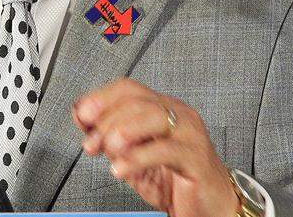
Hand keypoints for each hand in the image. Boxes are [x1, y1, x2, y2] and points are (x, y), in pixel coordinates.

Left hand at [72, 78, 237, 216]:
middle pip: (136, 100)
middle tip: (92, 143)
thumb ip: (109, 135)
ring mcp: (189, 134)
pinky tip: (122, 168)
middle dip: (106, 120)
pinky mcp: (197, 158)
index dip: (100, 98)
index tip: (81, 115)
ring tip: (109, 151)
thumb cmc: (175, 180)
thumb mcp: (132, 154)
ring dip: (121, 132)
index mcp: (163, 108)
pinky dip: (137, 158)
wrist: (210, 207)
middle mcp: (178, 115)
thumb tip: (81, 117)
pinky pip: (164, 150)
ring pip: (152, 116)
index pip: (128, 88)